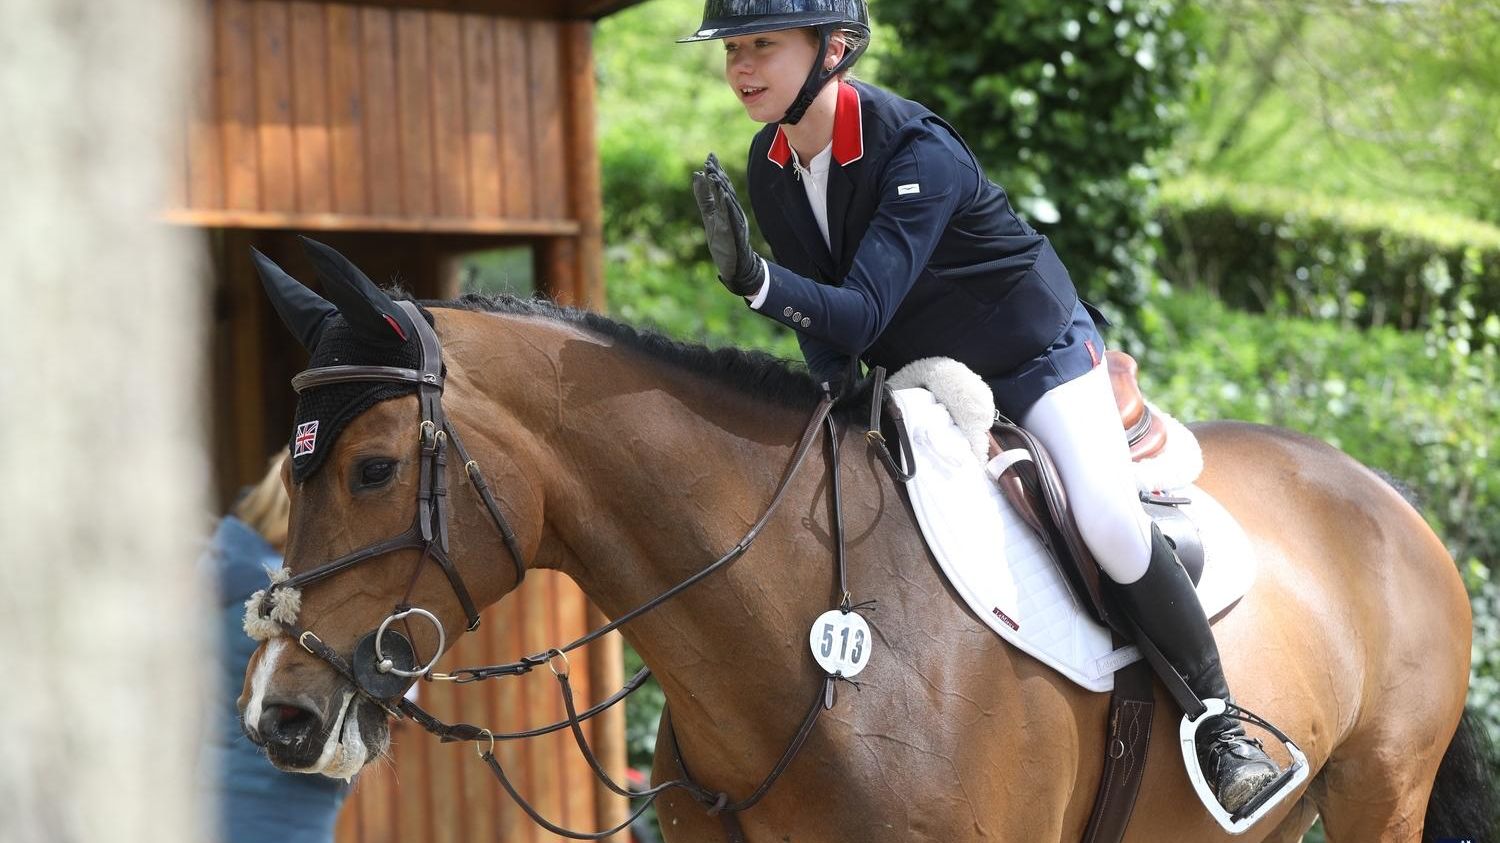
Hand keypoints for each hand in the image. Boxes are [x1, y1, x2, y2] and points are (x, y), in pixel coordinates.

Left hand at [692, 153, 764, 295]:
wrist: (736, 265)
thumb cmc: (724, 241)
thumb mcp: (709, 216)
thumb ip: (704, 197)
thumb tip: (697, 175)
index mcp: (728, 207)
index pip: (722, 185)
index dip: (716, 171)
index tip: (710, 156)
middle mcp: (734, 211)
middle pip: (726, 189)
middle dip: (718, 174)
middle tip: (709, 160)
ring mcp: (735, 221)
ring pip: (729, 201)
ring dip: (722, 187)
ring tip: (713, 174)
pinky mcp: (734, 232)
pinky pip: (732, 216)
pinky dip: (728, 205)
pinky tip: (723, 195)